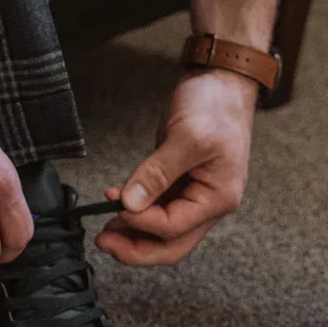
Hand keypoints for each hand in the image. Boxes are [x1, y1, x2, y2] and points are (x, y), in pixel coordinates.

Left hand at [95, 0, 276, 268]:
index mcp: (218, 198)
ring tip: (106, 230)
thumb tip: (129, 203)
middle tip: (105, 241)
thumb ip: (157, 173)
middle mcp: (209, 203)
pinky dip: (139, 213)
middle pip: (171, 243)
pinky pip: (159, 208)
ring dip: (134, 233)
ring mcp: (195, 193)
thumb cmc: (216, 104)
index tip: (116, 208)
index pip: (173, 228)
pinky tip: (118, 208)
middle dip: (136, 249)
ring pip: (163, 231)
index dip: (141, 223)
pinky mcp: (181, 181)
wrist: (222, 78)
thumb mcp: (187, 137)